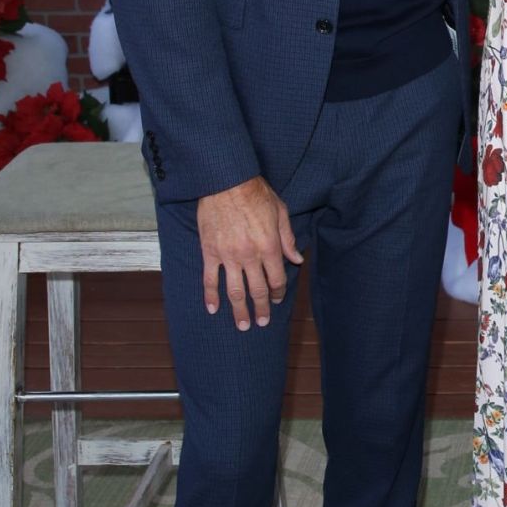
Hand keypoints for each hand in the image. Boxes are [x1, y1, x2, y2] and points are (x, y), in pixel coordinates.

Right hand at [197, 176, 303, 329]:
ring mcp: (228, 255)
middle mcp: (250, 255)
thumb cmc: (256, 193)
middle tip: (261, 323)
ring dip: (239, 310)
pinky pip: (209, 279)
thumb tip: (297, 260)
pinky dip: (211, 295)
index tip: (277, 301)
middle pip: (257, 290)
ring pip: (234, 290)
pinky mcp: (210, 251)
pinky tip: (213, 309)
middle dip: (261, 308)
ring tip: (242, 325)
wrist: (225, 181)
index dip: (278, 293)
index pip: (276, 279)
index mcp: (269, 246)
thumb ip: (288, 239)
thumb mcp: (280, 212)